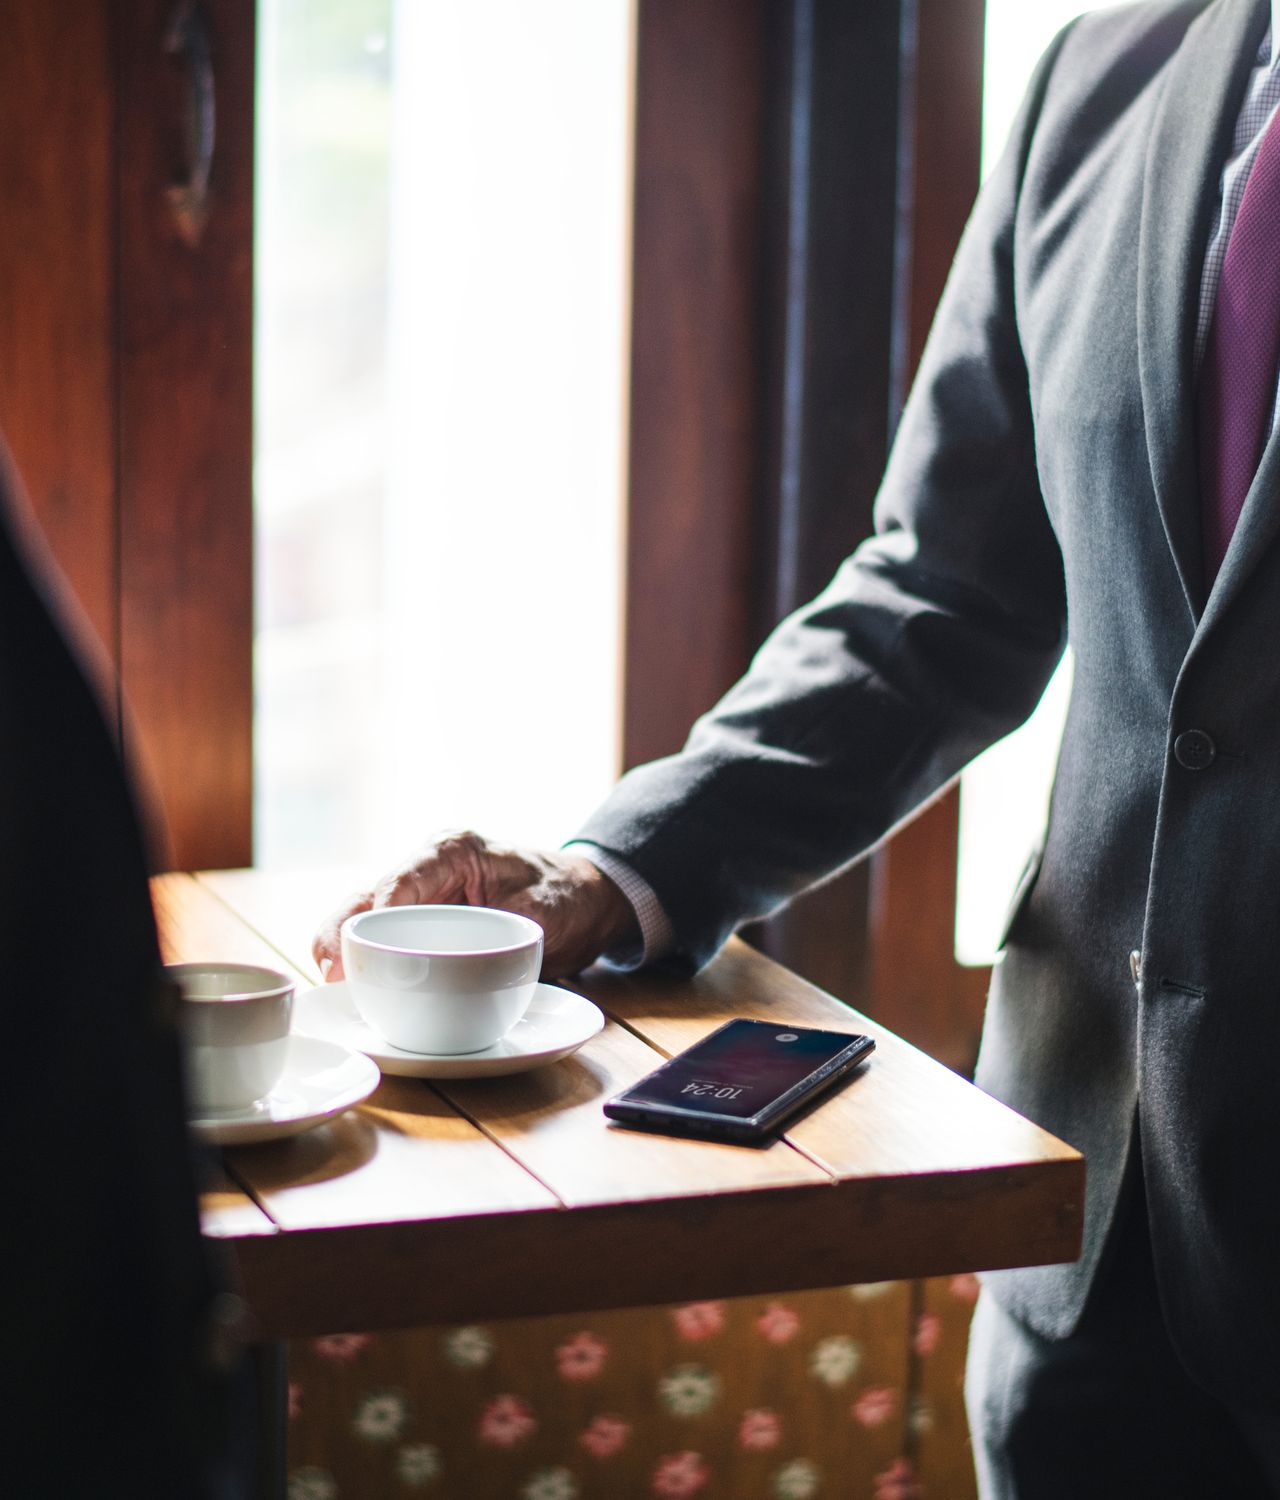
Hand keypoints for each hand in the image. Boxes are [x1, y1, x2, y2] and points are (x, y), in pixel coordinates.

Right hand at [312, 831, 639, 980]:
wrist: (587, 902)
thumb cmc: (568, 899)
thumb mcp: (542, 912)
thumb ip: (500, 932)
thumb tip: (455, 962)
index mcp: (453, 850)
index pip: (400, 881)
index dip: (372, 915)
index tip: (355, 949)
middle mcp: (427, 866)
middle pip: (368, 897)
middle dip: (341, 932)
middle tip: (329, 972)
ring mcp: (421, 892)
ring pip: (365, 915)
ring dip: (342, 946)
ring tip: (329, 980)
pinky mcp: (421, 920)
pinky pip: (383, 935)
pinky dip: (362, 956)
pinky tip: (347, 982)